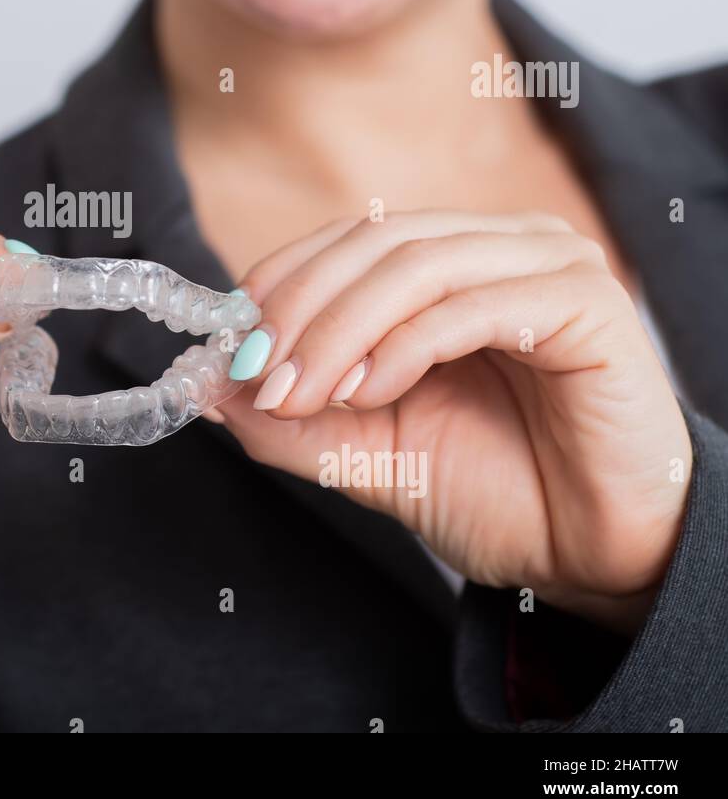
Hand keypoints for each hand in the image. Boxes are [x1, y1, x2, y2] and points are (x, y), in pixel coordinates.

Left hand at [215, 210, 691, 635]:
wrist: (593, 558)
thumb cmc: (494, 494)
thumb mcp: (366, 452)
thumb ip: (291, 417)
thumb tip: (207, 385)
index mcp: (452, 262)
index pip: (348, 240)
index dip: (282, 283)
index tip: (229, 348)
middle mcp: (501, 247)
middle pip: (375, 243)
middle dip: (300, 311)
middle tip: (256, 376)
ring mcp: (550, 265)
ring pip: (415, 265)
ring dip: (339, 329)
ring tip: (301, 392)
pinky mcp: (588, 304)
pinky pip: (474, 304)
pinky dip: (405, 344)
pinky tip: (370, 391)